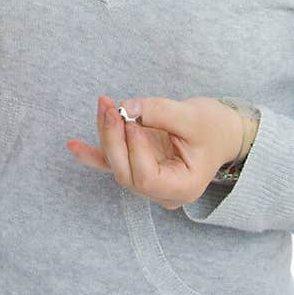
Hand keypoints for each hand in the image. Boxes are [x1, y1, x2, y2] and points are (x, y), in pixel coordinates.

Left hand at [66, 94, 243, 208]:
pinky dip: (91, 152)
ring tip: (104, 103)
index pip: (147, 178)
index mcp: (182, 187)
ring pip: (116, 162)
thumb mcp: (193, 117)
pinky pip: (109, 162)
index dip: (135, 151)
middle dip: (113, 138)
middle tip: (110, 107)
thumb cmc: (214, 127)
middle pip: (126, 172)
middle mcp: (162, 191)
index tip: (134, 123)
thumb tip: (127, 108)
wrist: (221, 131)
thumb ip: (160, 113)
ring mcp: (147, 179)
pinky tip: (72, 145)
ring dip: (106, 133)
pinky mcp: (136, 163)